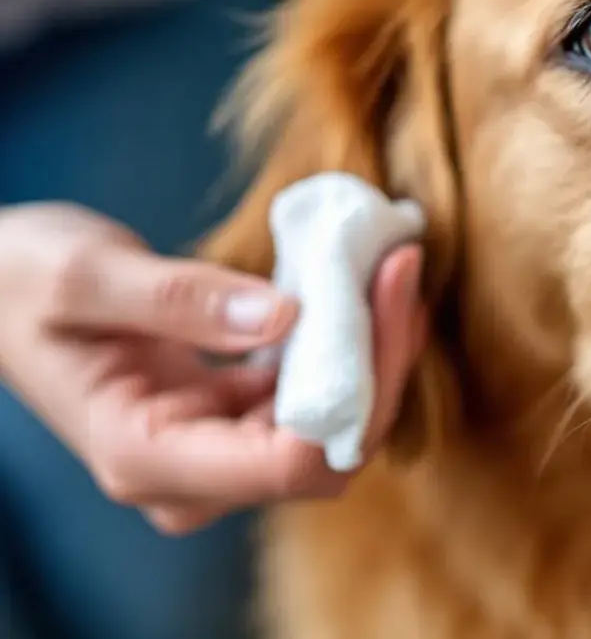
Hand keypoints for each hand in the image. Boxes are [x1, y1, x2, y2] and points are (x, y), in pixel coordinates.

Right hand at [0, 203, 426, 534]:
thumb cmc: (20, 283)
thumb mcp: (84, 277)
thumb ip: (180, 299)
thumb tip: (286, 313)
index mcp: (144, 457)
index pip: (288, 463)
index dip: (361, 386)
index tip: (389, 292)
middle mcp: (189, 475)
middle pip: (327, 450)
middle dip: (382, 365)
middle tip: (401, 266)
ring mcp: (215, 452)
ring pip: (331, 429)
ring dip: (373, 355)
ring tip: (390, 269)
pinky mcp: (232, 420)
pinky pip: (311, 400)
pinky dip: (346, 350)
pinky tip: (361, 291)